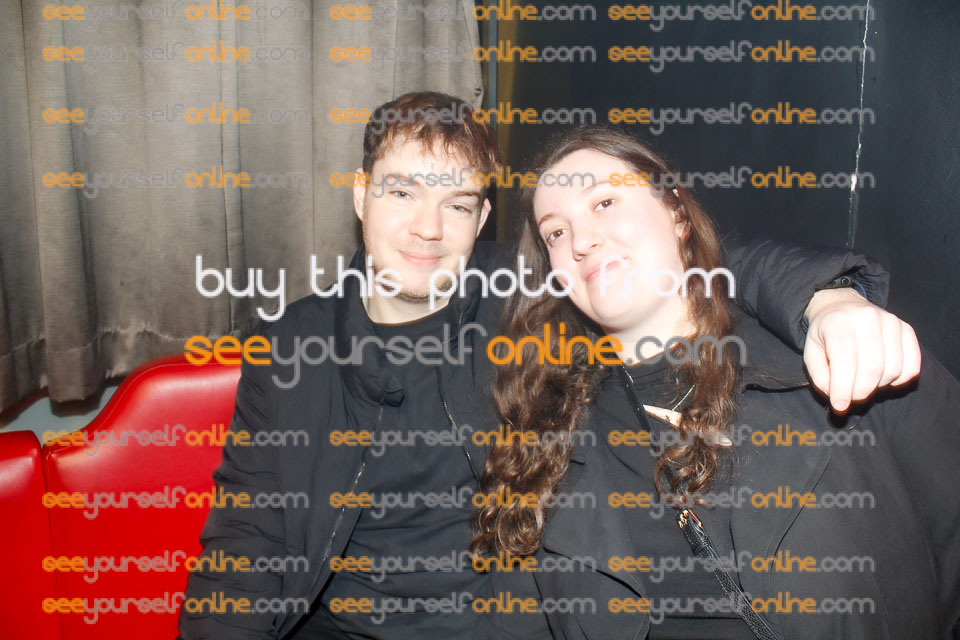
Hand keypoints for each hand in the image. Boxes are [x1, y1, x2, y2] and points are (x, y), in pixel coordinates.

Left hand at [803, 288, 920, 412]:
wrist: (842, 307)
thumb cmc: (826, 335)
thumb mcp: (812, 353)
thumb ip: (820, 377)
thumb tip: (839, 398)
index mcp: (837, 322)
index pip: (844, 361)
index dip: (843, 389)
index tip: (839, 406)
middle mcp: (867, 318)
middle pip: (872, 369)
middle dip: (861, 392)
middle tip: (851, 397)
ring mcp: (891, 322)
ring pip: (893, 370)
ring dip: (878, 386)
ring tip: (864, 382)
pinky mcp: (907, 329)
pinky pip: (911, 366)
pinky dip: (899, 380)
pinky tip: (882, 377)